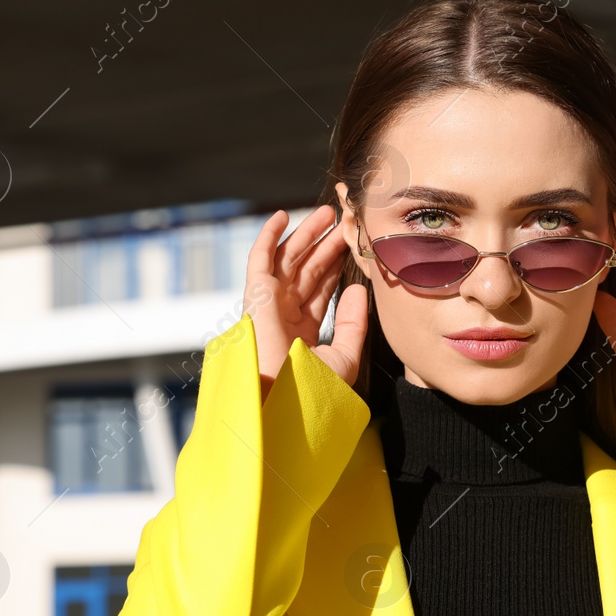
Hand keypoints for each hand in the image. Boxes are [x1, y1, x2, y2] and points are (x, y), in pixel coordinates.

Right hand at [244, 207, 366, 396]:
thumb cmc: (314, 389)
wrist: (288, 401)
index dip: (335, 266)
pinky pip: (260, 259)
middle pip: (306, 270)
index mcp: (301, 331)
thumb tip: (358, 290)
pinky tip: (284, 216)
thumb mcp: (344, 354)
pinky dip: (269, 236)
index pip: (320, 290)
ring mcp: (268, 306)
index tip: (351, 247)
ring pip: (289, 260)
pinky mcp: (256, 296)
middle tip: (343, 223)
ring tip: (327, 214)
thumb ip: (353, 323)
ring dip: (305, 235)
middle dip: (324, 245)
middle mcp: (283, 316)